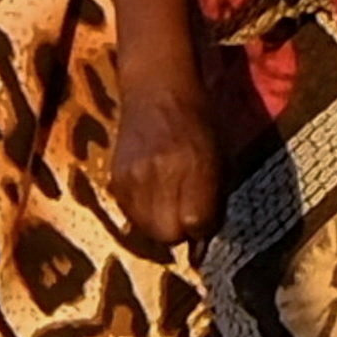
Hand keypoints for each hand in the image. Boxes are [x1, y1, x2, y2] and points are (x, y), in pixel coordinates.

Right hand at [112, 73, 222, 250]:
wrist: (157, 91)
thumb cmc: (200, 123)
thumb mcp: (221, 158)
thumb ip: (214, 200)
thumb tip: (201, 244)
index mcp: (196, 166)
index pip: (197, 224)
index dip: (203, 229)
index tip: (205, 220)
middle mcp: (162, 174)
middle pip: (167, 234)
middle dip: (180, 233)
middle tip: (186, 215)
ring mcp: (133, 177)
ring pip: (145, 229)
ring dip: (159, 225)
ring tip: (169, 204)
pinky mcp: (114, 178)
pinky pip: (129, 214)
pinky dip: (142, 213)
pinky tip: (151, 195)